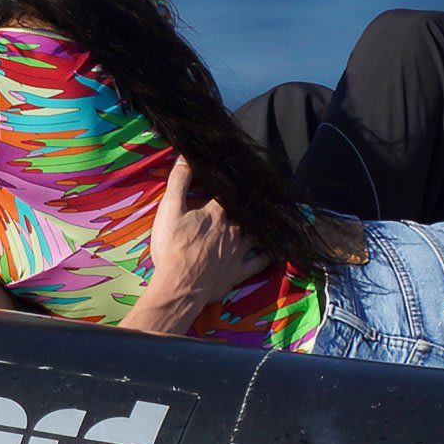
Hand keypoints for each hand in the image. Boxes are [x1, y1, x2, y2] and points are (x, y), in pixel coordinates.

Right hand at [148, 156, 267, 303]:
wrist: (180, 286)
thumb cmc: (172, 247)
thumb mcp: (169, 210)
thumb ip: (179, 182)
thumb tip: (186, 156)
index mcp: (217, 213)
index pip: (227, 193)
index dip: (229, 186)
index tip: (232, 180)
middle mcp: (233, 229)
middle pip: (245, 213)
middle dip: (247, 205)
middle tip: (253, 197)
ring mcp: (239, 251)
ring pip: (256, 234)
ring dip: (260, 226)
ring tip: (265, 218)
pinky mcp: (239, 271)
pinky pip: (259, 261)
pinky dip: (268, 255)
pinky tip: (274, 250)